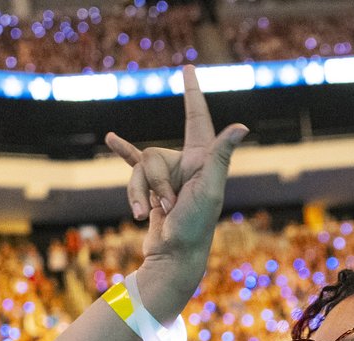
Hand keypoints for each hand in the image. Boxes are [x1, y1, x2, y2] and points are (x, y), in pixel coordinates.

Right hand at [105, 66, 247, 309]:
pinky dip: (123, 153)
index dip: (192, 92)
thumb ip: (221, 156)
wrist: (174, 258)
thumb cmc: (194, 227)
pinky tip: (111, 139)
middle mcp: (187, 165)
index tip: (188, 68)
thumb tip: (241, 126)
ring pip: (138, 169)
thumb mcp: (210, 189)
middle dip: (153, 183)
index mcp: (204, 160)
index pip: (197, 117)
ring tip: (148, 214)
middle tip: (168, 206)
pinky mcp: (151, 189)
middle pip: (153, 156)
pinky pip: (132, 165)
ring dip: (138, 193)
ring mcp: (169, 177)